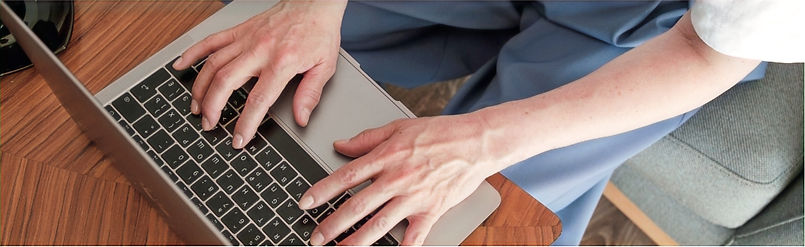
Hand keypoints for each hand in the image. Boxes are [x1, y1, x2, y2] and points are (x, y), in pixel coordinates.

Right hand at [172, 0, 346, 148]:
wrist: (314, 3)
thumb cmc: (318, 33)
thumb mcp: (325, 67)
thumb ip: (310, 94)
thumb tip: (301, 118)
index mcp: (282, 63)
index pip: (258, 100)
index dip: (245, 123)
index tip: (239, 139)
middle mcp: (259, 50)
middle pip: (225, 81)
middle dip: (213, 107)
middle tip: (209, 124)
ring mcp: (246, 39)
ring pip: (213, 64)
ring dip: (200, 88)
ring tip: (196, 107)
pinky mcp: (239, 30)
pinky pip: (211, 41)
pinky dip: (193, 53)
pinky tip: (181, 65)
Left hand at [298, 114, 504, 244]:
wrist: (476, 142)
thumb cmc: (440, 133)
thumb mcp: (399, 127)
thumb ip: (367, 139)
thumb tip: (340, 145)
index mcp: (386, 157)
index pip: (346, 176)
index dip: (322, 191)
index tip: (306, 202)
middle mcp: (397, 179)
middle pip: (357, 205)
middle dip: (332, 224)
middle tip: (315, 236)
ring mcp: (414, 197)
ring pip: (378, 224)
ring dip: (355, 241)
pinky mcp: (432, 211)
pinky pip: (414, 237)